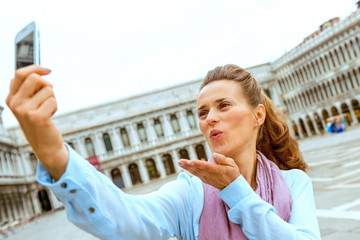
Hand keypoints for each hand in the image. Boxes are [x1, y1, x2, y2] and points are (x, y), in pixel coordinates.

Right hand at [6, 65, 67, 180]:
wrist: (45, 145)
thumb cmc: (39, 122)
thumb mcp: (28, 105)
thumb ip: (27, 89)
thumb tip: (36, 71)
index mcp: (11, 98)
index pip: (20, 74)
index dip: (36, 68)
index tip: (48, 70)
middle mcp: (15, 103)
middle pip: (35, 78)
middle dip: (47, 85)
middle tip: (48, 97)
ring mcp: (24, 110)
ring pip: (48, 90)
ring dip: (52, 99)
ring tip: (47, 110)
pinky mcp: (37, 117)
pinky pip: (53, 101)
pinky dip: (55, 107)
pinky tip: (50, 117)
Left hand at [177, 153, 240, 189]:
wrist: (232, 186)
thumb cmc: (232, 172)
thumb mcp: (232, 164)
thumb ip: (222, 159)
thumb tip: (214, 155)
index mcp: (218, 170)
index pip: (207, 166)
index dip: (198, 164)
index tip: (191, 161)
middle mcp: (211, 175)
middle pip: (198, 169)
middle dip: (188, 165)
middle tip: (180, 161)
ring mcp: (207, 178)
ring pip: (196, 172)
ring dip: (187, 168)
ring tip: (179, 162)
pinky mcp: (205, 180)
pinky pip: (197, 175)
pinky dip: (190, 171)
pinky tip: (185, 166)